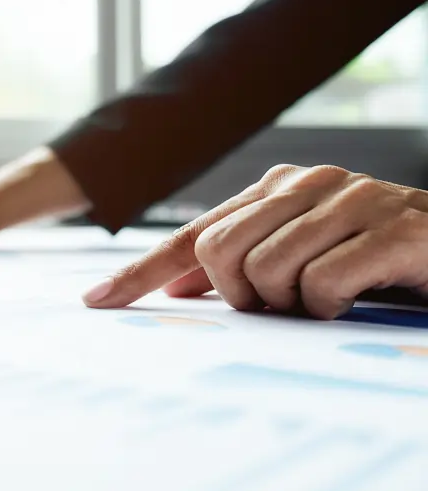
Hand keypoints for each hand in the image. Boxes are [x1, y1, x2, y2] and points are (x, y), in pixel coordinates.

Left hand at [83, 164, 427, 318]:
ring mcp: (352, 200)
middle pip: (218, 250)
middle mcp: (308, 184)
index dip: (142, 270)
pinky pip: (322, 284)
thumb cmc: (368, 260)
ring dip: (291, 303)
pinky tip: (353, 296)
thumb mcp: (297, 259)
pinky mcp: (393, 229)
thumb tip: (177, 288)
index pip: (194, 234)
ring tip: (325, 296)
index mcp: (276, 188)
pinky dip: (329, 306)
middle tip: (280, 303)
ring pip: (267, 270)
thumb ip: (241, 266)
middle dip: (241, 293)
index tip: (97, 299)